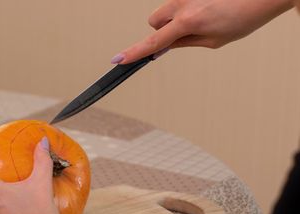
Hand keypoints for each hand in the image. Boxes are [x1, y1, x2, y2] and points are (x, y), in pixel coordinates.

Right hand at [112, 0, 294, 63]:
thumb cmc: (243, 18)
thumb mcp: (214, 41)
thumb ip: (184, 43)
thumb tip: (164, 47)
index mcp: (189, 22)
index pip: (154, 41)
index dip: (135, 53)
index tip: (118, 60)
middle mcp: (183, 4)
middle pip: (154, 20)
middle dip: (161, 29)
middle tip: (183, 33)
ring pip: (166, 9)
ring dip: (175, 17)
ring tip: (203, 16)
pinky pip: (179, 0)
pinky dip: (188, 6)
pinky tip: (208, 6)